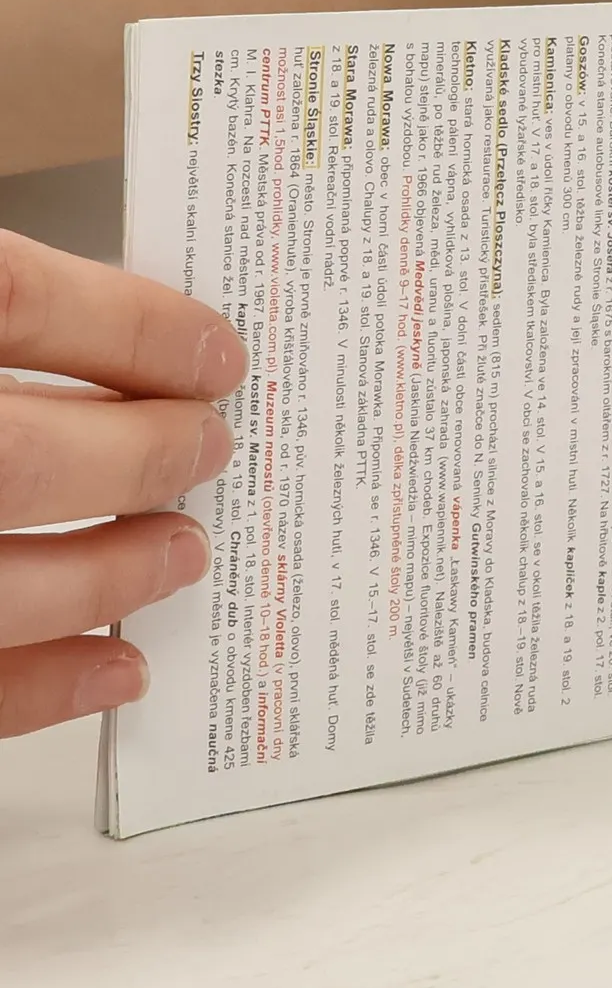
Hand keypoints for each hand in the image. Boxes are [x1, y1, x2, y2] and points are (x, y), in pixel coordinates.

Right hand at [0, 231, 243, 737]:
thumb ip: (2, 313)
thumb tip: (128, 329)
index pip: (11, 300)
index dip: (130, 324)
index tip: (214, 352)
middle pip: (20, 455)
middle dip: (139, 456)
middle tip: (209, 448)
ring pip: (0, 584)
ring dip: (112, 572)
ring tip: (185, 550)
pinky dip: (45, 687)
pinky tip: (121, 666)